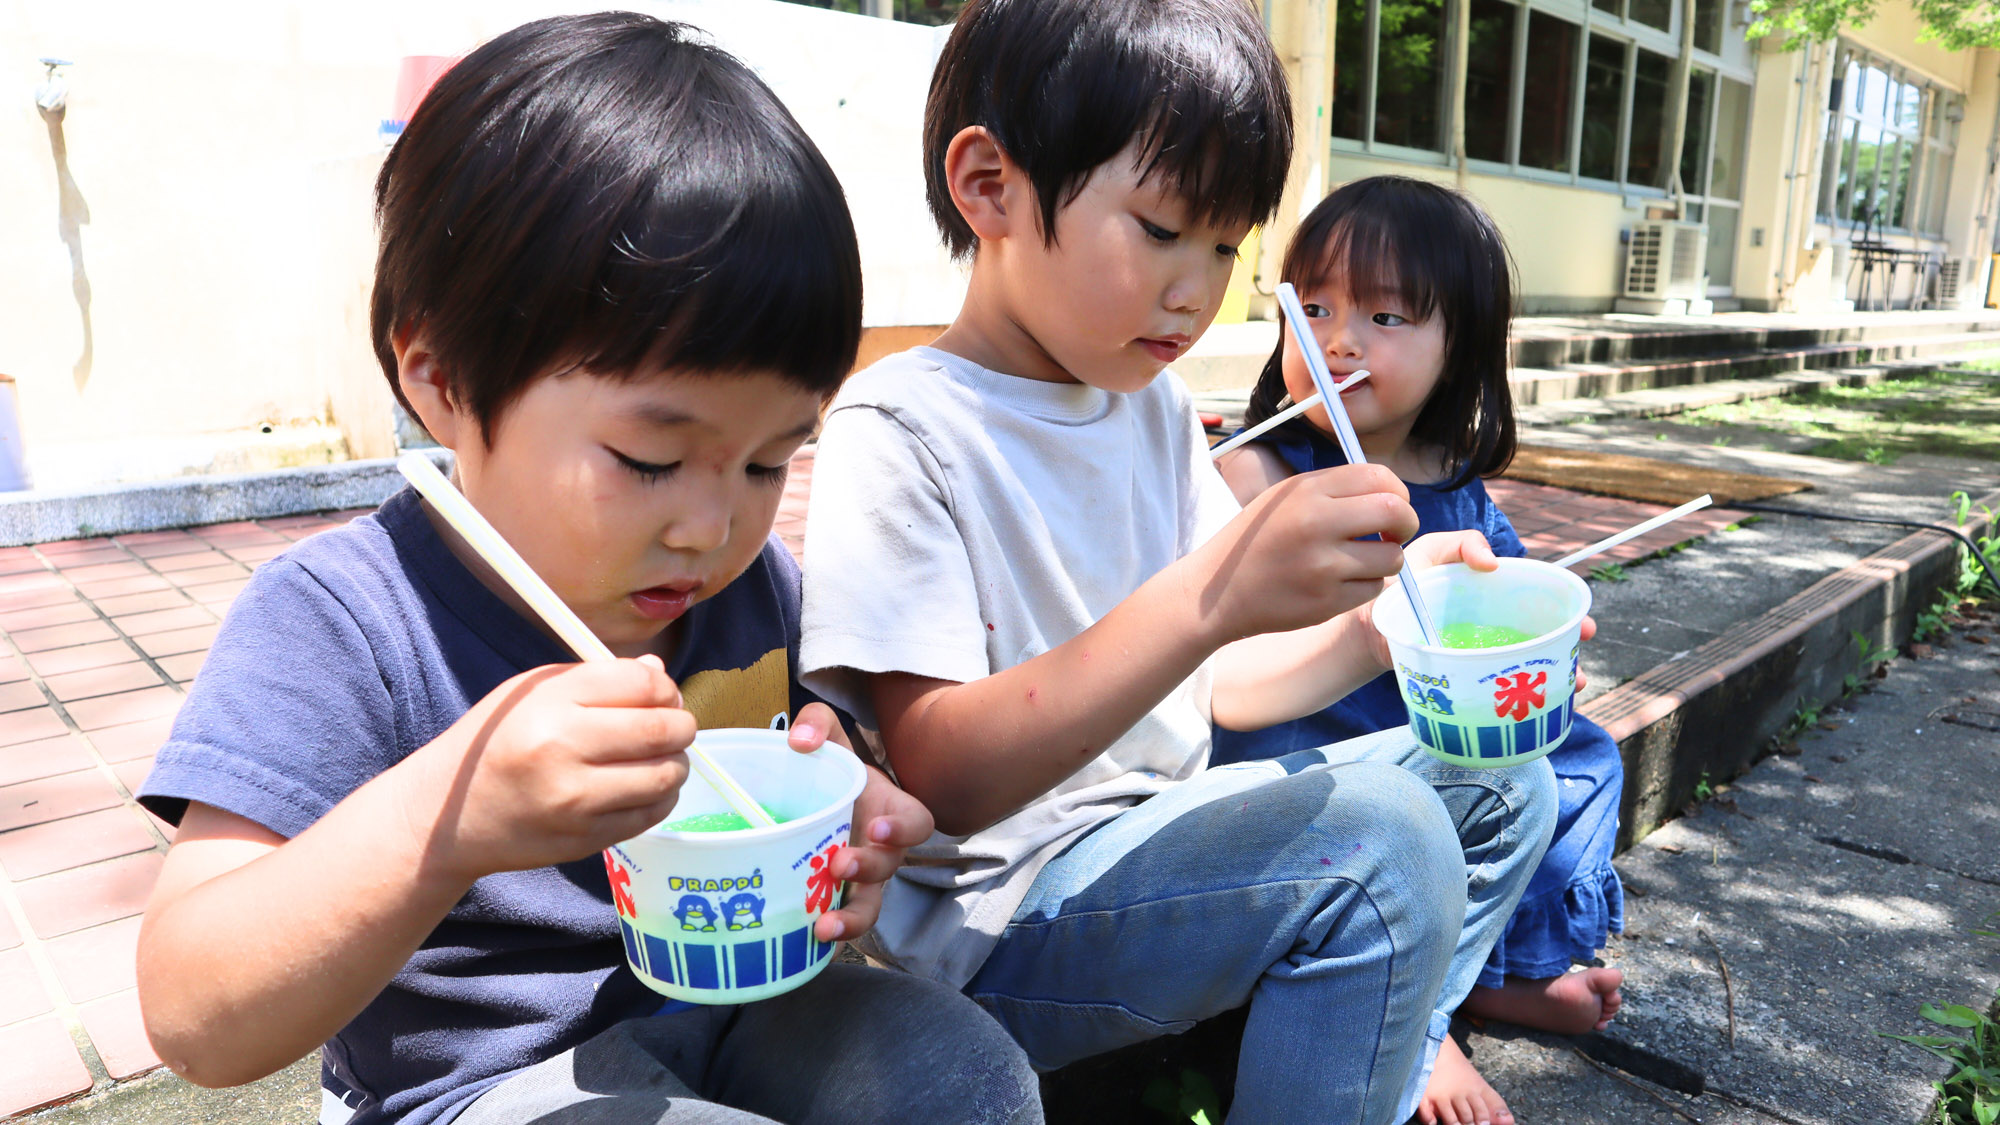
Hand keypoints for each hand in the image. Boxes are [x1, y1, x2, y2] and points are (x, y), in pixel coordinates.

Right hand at [409, 655, 693, 883]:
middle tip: (674, 725)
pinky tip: (644, 786)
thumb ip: (598, 678)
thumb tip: (659, 670)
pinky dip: (661, 796)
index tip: (661, 694)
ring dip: (676, 762)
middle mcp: (564, 750)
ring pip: (666, 775)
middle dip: (682, 724)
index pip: (643, 683)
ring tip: (660, 757)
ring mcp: (577, 801)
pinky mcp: (586, 838)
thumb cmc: (496, 742)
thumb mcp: (532, 693)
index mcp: (551, 703)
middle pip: (663, 729)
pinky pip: (652, 813)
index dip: (665, 687)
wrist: (450, 815)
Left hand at [786, 703, 932, 942]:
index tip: (878, 827)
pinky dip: (829, 932)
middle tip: (839, 864)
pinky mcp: (838, 898)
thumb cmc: (834, 770)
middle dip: (868, 868)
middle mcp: (883, 850)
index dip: (903, 829)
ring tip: (824, 926)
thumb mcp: (831, 738)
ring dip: (852, 918)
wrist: (821, 801)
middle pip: (889, 867)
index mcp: (891, 811)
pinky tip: (805, 938)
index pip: (917, 823)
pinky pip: (841, 920)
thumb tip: (800, 741)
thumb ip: (819, 723)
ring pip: (870, 906)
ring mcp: (862, 879)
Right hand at [1186, 463, 1417, 642]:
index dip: (1397, 492)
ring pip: (1391, 557)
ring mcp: (1323, 566)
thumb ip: (1333, 490)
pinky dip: (1367, 586)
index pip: (1379, 477)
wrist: (1216, 592)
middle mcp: (1316, 523)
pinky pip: (1373, 589)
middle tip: (1395, 534)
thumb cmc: (1254, 542)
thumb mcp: (1284, 499)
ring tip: (1363, 562)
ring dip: (1387, 560)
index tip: (1392, 507)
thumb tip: (1391, 494)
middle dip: (1407, 523)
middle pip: (1395, 512)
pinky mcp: (1326, 602)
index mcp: (1307, 491)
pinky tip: (1343, 584)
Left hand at [1351, 536, 1604, 684]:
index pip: (1540, 607)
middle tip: (1579, 664)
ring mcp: (1480, 656)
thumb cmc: (1401, 585)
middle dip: (1566, 654)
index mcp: (1493, 600)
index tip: (1583, 625)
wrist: (1366, 627)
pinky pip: (1497, 689)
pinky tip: (1535, 707)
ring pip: (1525, 670)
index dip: (1567, 615)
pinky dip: (1518, 699)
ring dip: (1550, 681)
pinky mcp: (1463, 678)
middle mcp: (1493, 629)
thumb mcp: (1430, 553)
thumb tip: (1492, 563)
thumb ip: (1460, 544)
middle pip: (1541, 642)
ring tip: (1567, 689)